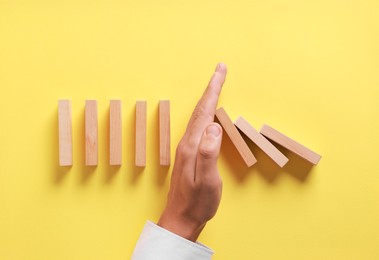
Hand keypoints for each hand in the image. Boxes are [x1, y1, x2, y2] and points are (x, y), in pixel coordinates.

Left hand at [158, 63, 226, 241]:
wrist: (181, 218)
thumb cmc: (197, 203)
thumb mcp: (207, 181)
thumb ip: (209, 153)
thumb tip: (214, 126)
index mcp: (192, 146)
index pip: (204, 111)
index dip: (213, 90)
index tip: (220, 71)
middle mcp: (187, 143)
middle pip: (200, 109)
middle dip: (211, 88)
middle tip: (220, 70)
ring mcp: (186, 148)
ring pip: (198, 116)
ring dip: (207, 99)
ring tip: (216, 86)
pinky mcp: (188, 154)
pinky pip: (198, 126)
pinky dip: (205, 113)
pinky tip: (208, 115)